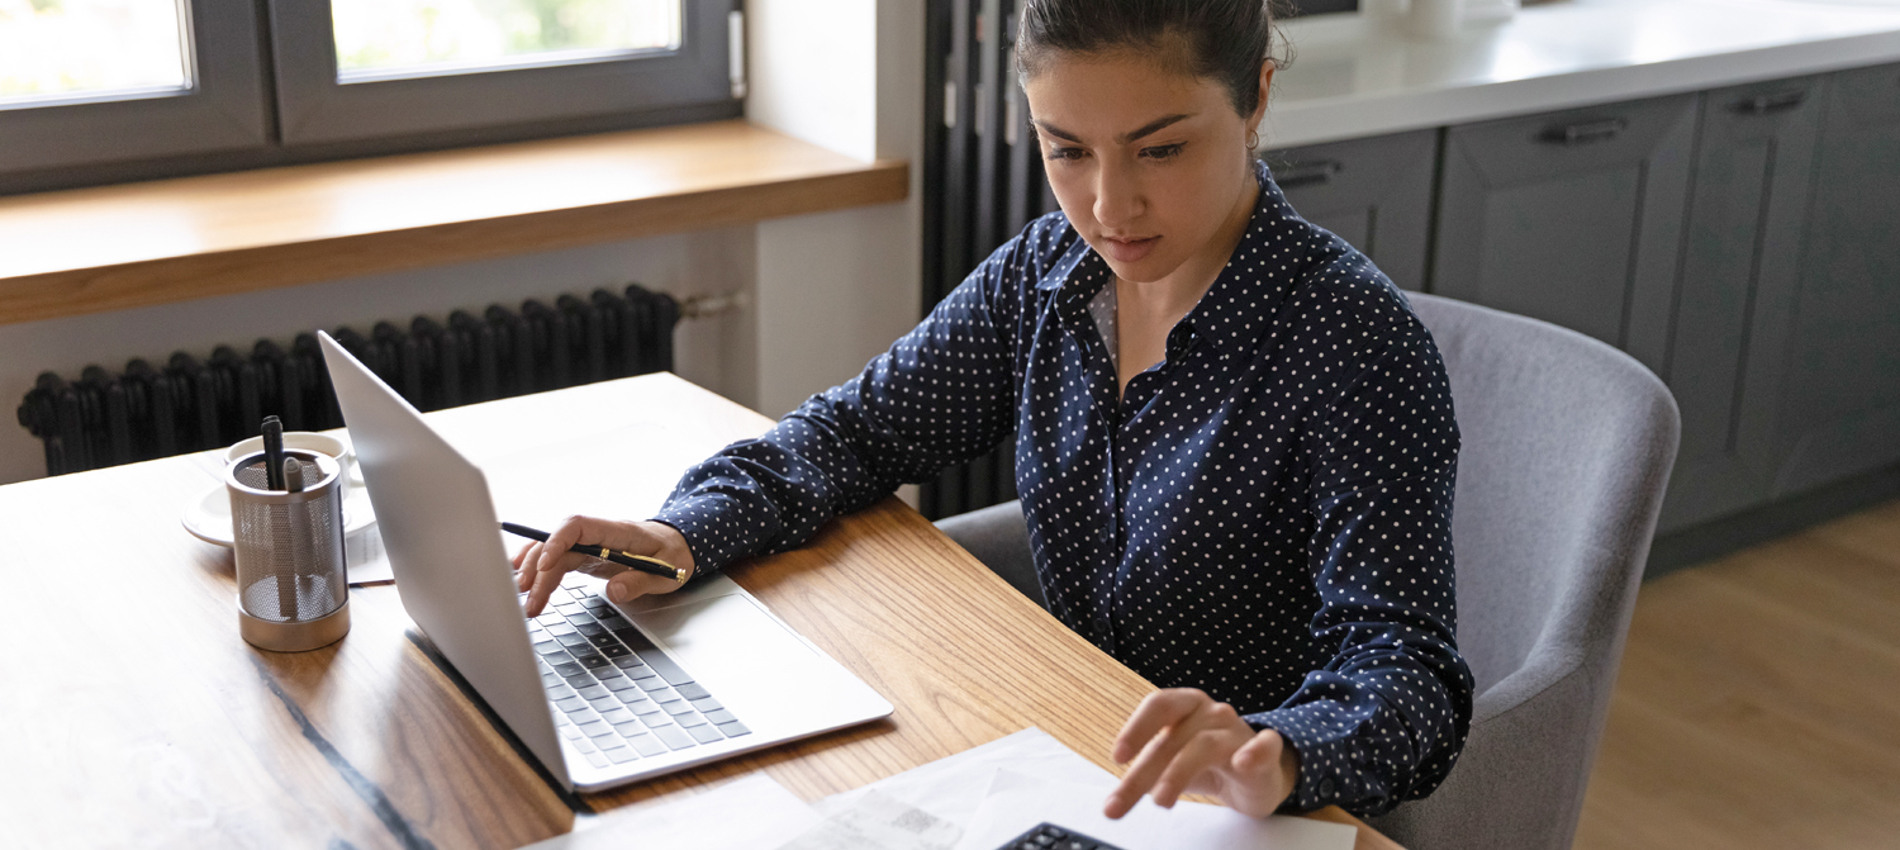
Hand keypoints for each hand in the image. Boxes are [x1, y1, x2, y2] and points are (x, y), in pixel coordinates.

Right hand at [511, 515, 696, 616]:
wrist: (678, 546)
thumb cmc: (674, 554)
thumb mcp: (667, 572)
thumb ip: (640, 581)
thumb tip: (614, 591)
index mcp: (617, 531)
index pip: (578, 525)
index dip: (557, 541)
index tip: (546, 565)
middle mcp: (598, 535)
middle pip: (558, 543)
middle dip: (539, 568)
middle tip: (529, 597)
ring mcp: (590, 545)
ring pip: (553, 552)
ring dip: (535, 572)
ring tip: (522, 597)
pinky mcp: (586, 556)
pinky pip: (557, 559)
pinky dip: (538, 568)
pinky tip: (523, 578)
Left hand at [1104, 688, 1300, 819]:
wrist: (1259, 772)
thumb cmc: (1208, 762)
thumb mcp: (1172, 763)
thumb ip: (1146, 773)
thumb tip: (1115, 799)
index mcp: (1186, 706)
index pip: (1158, 705)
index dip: (1136, 728)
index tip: (1117, 758)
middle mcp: (1211, 712)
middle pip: (1173, 737)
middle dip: (1143, 772)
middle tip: (1119, 803)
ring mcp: (1238, 731)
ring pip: (1204, 745)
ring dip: (1178, 773)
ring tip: (1160, 801)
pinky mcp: (1266, 751)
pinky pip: (1265, 745)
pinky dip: (1255, 752)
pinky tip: (1243, 762)